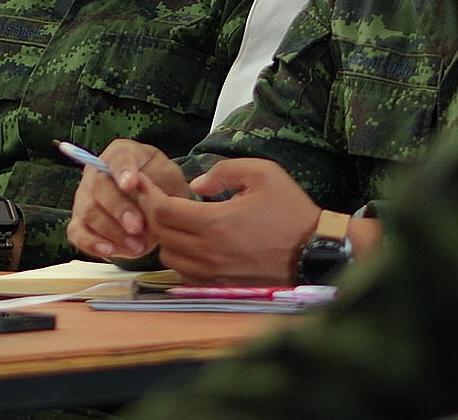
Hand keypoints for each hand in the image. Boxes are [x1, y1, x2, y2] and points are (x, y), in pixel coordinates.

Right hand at [65, 140, 192, 259]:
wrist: (151, 200)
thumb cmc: (159, 183)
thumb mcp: (170, 178)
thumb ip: (164, 186)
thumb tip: (156, 200)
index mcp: (121, 154)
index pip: (118, 157)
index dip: (122, 170)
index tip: (130, 183)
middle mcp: (96, 172)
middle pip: (99, 186)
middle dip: (118, 208)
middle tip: (137, 226)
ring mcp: (85, 196)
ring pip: (89, 211)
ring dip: (112, 231)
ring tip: (137, 246)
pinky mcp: (80, 221)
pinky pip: (76, 232)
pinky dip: (90, 243)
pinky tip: (109, 251)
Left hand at [143, 158, 320, 284]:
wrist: (316, 251)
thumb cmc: (291, 210)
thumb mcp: (262, 174)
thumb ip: (222, 172)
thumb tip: (196, 184)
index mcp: (215, 223)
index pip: (162, 211)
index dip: (147, 194)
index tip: (141, 183)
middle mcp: (209, 253)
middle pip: (159, 234)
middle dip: (152, 214)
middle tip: (155, 198)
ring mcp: (214, 274)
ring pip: (168, 256)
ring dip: (166, 237)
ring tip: (176, 221)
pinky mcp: (221, 286)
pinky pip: (185, 274)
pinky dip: (181, 258)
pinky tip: (192, 243)